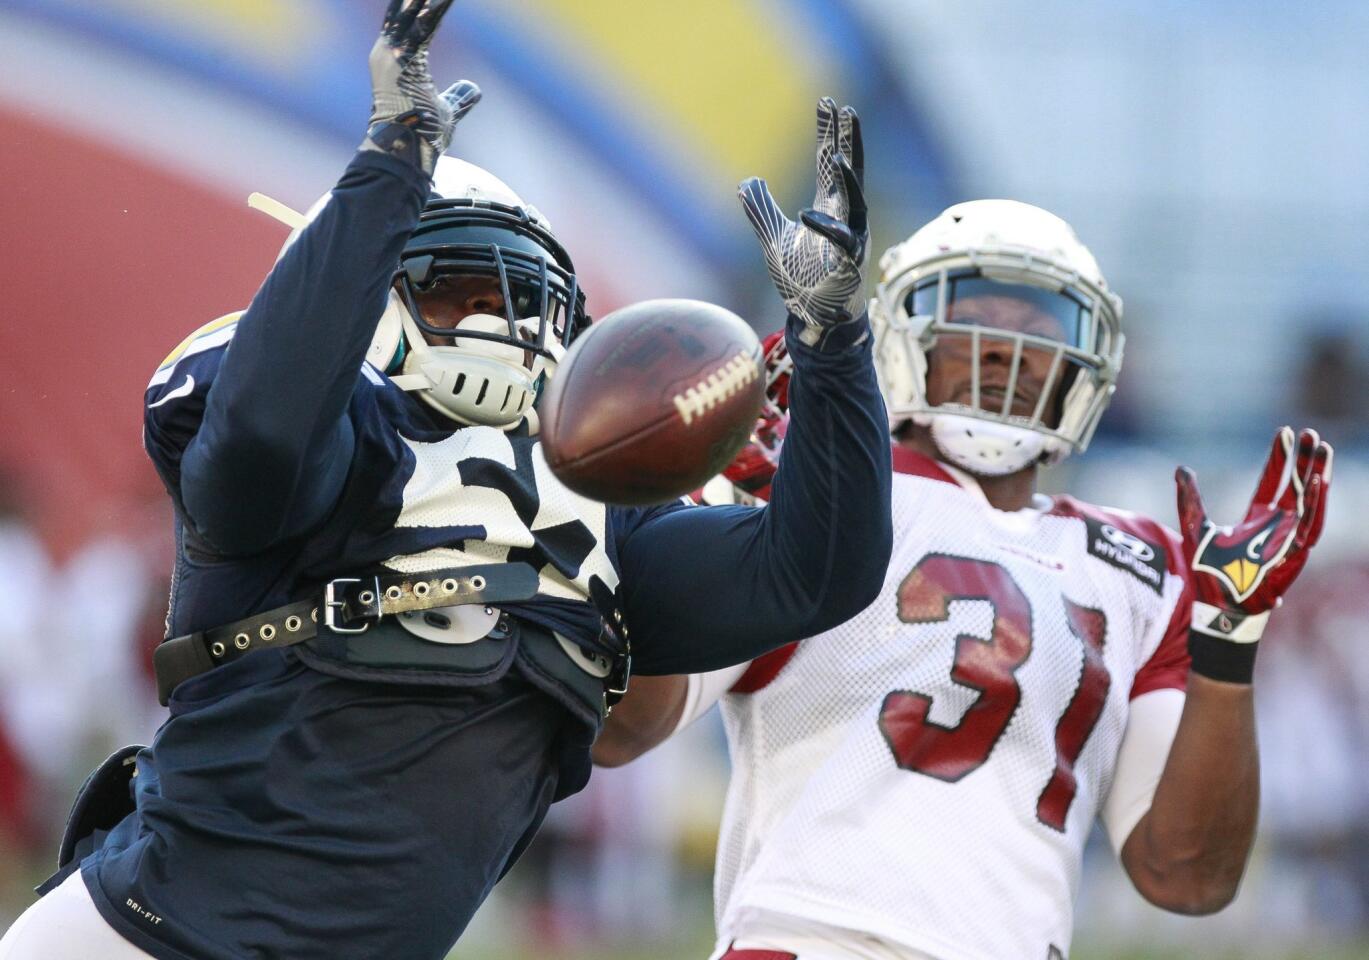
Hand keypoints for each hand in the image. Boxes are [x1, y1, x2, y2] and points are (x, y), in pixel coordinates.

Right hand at [362, 0, 481, 173]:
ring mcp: (392, 54)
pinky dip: (435, 11)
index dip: (420, 9)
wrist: (407, 148)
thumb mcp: (445, 110)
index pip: (406, 25)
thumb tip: (474, 89)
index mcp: (394, 61)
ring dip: (427, 1)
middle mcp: (387, 53)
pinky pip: (424, 28)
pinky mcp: (404, 59)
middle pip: (405, 14)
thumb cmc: (423, 134)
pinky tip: (445, 0)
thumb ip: (458, 95)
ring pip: (414, 17)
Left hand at [739, 98, 868, 346]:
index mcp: (829, 207)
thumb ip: (761, 210)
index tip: (828, 102)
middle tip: (844, 109)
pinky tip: (804, 214)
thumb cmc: (801, 279)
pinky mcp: (849, 264)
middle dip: (847, 140)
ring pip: (855, 201)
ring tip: (836, 153)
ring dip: (848, 177)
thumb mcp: (772, 238)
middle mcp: (845, 217)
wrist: (812, 318)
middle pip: (849, 170)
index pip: (829, 162)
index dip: (829, 132)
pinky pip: (840, 241)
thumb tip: (745, 182)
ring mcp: (851, 239)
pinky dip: (825, 227)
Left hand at [1176, 426, 1331, 661]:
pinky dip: (1315, 503)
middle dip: (1304, 460)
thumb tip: (1182, 468)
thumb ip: (1190, 497)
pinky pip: (1309, 525)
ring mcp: (1288, 539)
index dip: (1279, 458)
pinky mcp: (1294, 554)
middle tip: (1310, 432)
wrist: (1217, 606)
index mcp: (1257, 519)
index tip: (1284, 432)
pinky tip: (1318, 480)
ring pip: (1309, 501)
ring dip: (1317, 475)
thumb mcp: (1195, 526)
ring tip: (1322, 448)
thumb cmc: (1208, 572)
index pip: (1273, 481)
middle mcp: (1277, 526)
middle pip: (1295, 486)